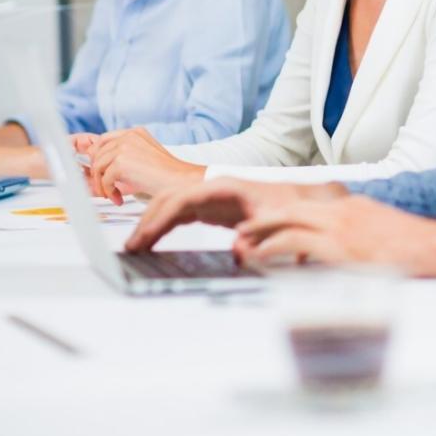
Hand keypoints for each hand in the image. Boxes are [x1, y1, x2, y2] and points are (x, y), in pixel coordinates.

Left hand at [85, 128, 205, 203]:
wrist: (179, 180)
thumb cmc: (166, 173)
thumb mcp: (145, 155)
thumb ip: (126, 153)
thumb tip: (101, 163)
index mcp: (135, 132)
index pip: (104, 139)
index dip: (98, 156)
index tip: (100, 172)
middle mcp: (128, 136)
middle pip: (97, 153)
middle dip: (98, 172)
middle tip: (105, 188)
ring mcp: (124, 148)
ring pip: (98, 167)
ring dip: (102, 184)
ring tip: (113, 195)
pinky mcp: (120, 163)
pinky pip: (104, 180)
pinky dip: (109, 192)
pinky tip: (119, 199)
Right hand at [125, 178, 343, 251]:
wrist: (305, 202)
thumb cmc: (293, 209)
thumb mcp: (280, 221)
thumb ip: (262, 235)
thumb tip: (239, 249)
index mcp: (226, 186)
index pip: (183, 197)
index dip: (160, 216)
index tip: (144, 236)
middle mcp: (214, 187)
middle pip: (169, 198)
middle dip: (148, 220)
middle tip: (131, 247)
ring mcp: (210, 196)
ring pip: (170, 204)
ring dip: (151, 223)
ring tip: (134, 247)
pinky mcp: (211, 208)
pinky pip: (179, 214)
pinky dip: (162, 226)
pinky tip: (151, 242)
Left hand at [234, 196, 435, 276]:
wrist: (433, 247)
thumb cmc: (417, 248)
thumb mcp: (385, 234)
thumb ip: (364, 237)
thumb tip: (351, 252)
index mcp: (355, 206)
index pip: (314, 205)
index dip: (289, 213)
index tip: (274, 221)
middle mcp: (344, 211)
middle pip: (295, 207)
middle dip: (268, 216)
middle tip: (246, 225)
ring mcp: (340, 226)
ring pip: (288, 220)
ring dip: (262, 230)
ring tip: (244, 240)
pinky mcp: (337, 245)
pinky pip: (294, 241)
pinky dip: (272, 247)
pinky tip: (260, 255)